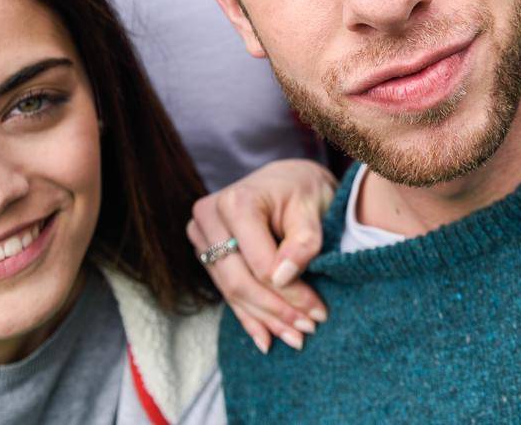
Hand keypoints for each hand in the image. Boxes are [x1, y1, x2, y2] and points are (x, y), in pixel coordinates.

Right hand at [186, 158, 335, 353]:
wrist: (287, 181)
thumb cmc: (303, 191)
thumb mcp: (312, 207)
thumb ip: (303, 240)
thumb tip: (283, 278)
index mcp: (236, 202)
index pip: (261, 264)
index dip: (291, 294)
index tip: (318, 312)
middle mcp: (210, 218)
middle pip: (240, 282)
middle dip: (276, 312)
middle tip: (306, 332)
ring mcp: (202, 237)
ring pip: (232, 292)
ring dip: (264, 320)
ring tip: (294, 338)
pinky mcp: (205, 253)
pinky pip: (226, 292)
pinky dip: (249, 316)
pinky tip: (266, 338)